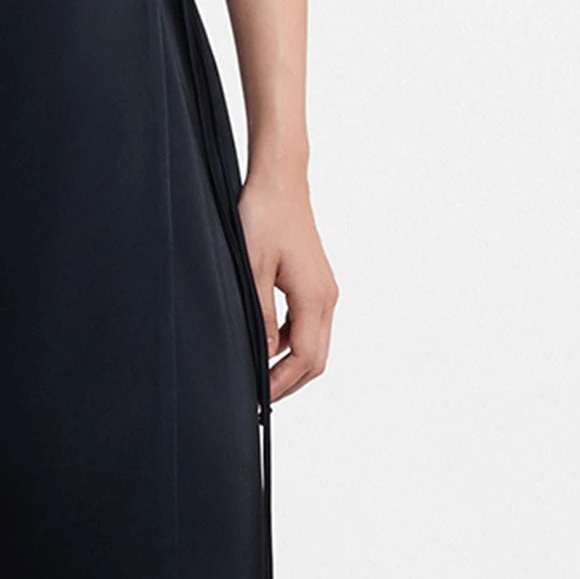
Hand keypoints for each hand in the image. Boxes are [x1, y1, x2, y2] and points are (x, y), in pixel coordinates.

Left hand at [237, 170, 338, 402]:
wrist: (280, 180)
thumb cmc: (264, 214)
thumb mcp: (252, 266)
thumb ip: (259, 313)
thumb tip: (262, 353)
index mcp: (314, 298)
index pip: (304, 359)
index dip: (281, 383)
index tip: (258, 398)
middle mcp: (327, 298)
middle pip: (316, 359)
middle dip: (290, 382)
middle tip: (260, 397)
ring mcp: (324, 290)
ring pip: (314, 343)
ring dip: (291, 364)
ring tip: (261, 375)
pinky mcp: (316, 281)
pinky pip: (309, 324)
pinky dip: (291, 341)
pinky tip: (267, 341)